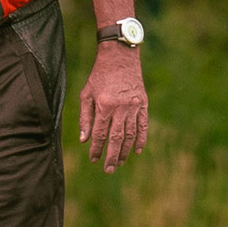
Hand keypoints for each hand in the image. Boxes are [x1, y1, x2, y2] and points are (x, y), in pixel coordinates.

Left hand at [78, 43, 147, 172]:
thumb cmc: (99, 75)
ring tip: (120, 163)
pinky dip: (141, 139)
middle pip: (116, 138)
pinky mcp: (143, 103)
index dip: (96, 149)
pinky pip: (143, 126)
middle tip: (108, 169)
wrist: (120, 57)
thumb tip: (85, 140)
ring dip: (125, 151)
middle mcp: (120, 108)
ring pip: (130, 135)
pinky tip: (137, 151)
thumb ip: (85, 117)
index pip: (99, 134)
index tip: (93, 159)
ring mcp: (134, 106)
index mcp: (104, 105)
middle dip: (111, 156)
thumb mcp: (86, 94)